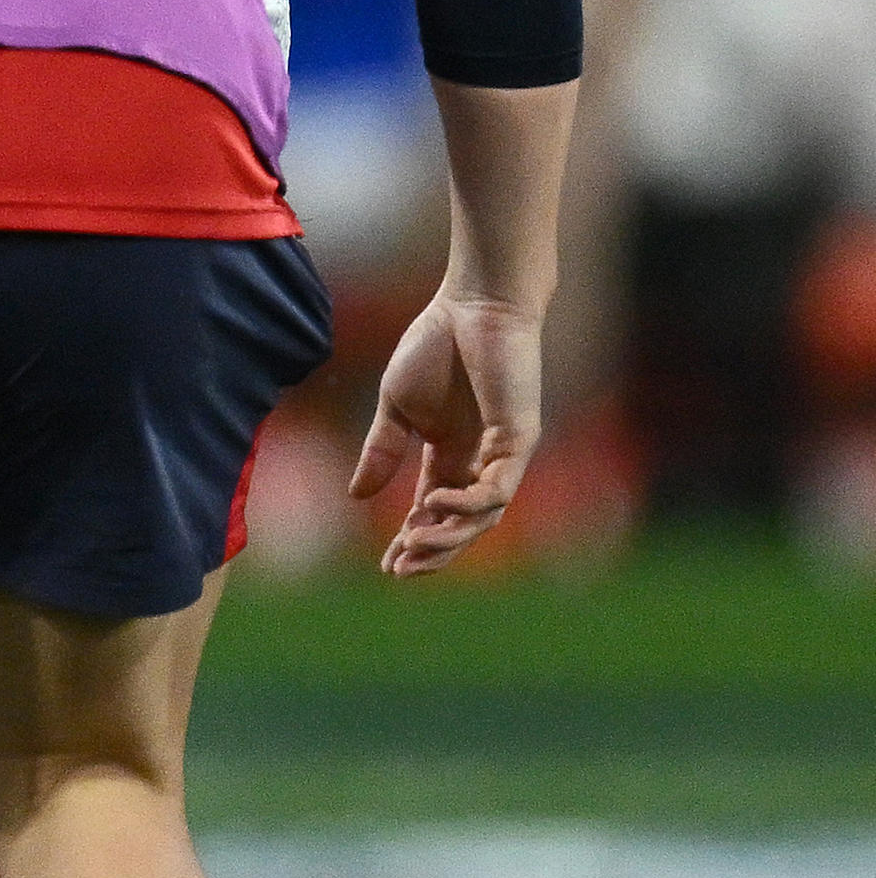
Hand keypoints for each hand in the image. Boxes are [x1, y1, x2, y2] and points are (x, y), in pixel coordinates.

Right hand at [355, 287, 545, 575]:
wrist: (473, 307)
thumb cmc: (436, 346)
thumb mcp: (395, 406)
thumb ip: (382, 450)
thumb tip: (357, 497)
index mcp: (450, 452)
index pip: (433, 510)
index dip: (412, 539)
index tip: (385, 565)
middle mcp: (480, 461)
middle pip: (461, 523)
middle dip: (433, 550)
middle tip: (402, 570)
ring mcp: (503, 454)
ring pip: (484, 515)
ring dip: (451, 535)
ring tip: (416, 544)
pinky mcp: (519, 440)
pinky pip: (498, 487)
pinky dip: (470, 503)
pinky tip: (436, 503)